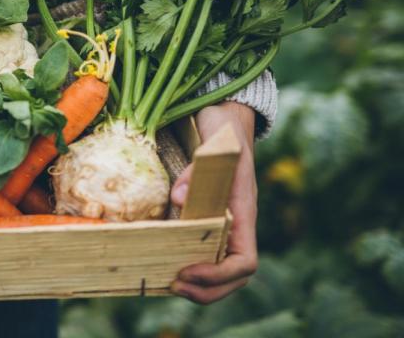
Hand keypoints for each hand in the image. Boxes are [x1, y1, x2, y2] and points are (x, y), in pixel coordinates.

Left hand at [169, 101, 257, 303]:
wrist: (226, 120)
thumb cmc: (225, 132)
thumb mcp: (217, 144)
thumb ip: (201, 170)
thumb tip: (179, 200)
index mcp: (243, 213)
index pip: (245, 261)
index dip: (219, 275)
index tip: (188, 271)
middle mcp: (236, 225)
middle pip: (234, 277)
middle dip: (207, 290)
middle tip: (173, 286)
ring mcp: (224, 224)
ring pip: (220, 270)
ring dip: (198, 286)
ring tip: (168, 283)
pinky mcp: (207, 219)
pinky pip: (204, 253)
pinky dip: (188, 267)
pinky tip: (164, 265)